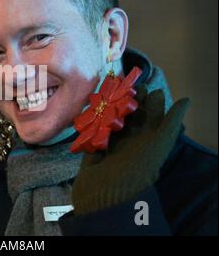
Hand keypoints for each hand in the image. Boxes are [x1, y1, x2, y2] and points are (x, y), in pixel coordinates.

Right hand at [72, 84, 189, 214]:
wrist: (109, 192)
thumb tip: (186, 100)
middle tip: (123, 85)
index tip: (142, 85)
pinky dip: (92, 119)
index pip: (149, 114)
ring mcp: (110, 143)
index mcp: (147, 139)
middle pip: (129, 115)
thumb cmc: (138, 167)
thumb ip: (170, 122)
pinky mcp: (93, 147)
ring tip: (106, 92)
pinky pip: (93, 130)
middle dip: (127, 99)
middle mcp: (130, 139)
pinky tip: (91, 107)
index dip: (148, 100)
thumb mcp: (160, 142)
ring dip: (109, 107)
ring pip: (111, 119)